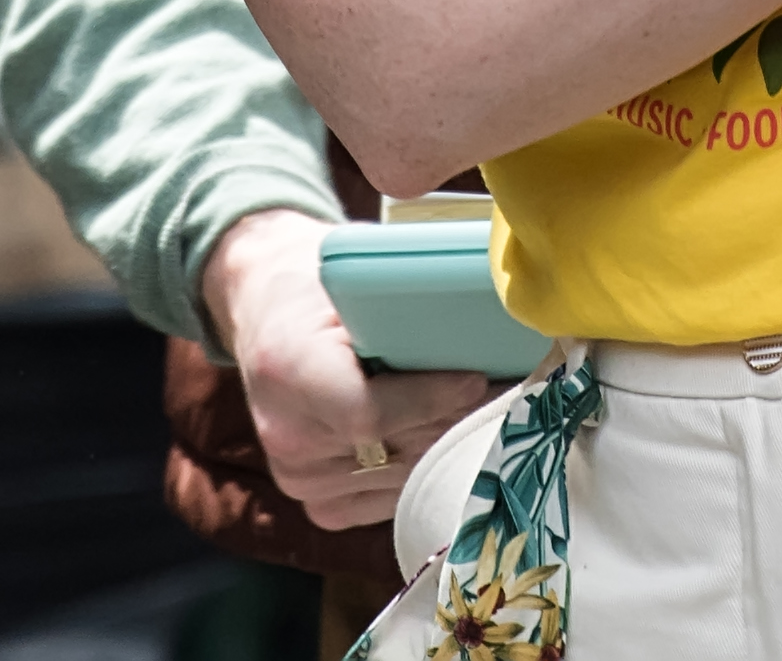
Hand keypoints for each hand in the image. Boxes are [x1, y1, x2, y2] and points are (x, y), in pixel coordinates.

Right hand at [199, 209, 498, 529]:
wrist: (269, 315)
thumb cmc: (319, 287)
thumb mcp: (349, 276)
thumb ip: (400, 308)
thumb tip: (478, 322)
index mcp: (287, 367)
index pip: (368, 412)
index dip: (430, 399)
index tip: (477, 377)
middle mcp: (287, 435)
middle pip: (396, 448)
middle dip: (458, 420)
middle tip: (511, 392)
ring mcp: (300, 480)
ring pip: (404, 477)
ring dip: (450, 448)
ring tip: (490, 410)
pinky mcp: (320, 506)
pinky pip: (392, 498)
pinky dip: (427, 468)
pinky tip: (451, 434)